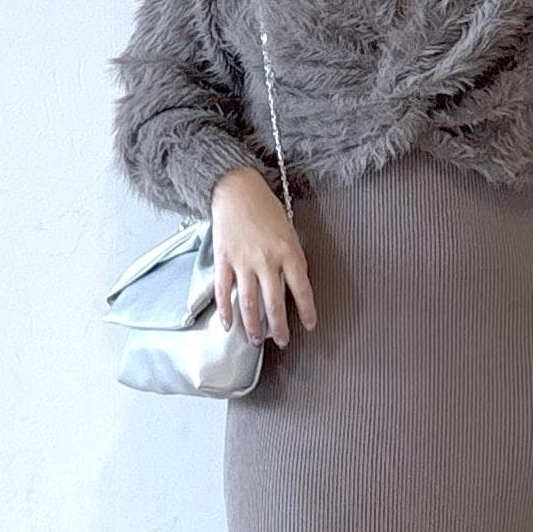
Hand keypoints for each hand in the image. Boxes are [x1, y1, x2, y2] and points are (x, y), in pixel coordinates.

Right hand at [210, 165, 316, 347]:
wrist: (237, 189)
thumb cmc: (266, 209)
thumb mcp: (289, 232)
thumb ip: (292, 259)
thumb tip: (295, 287)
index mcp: (288, 251)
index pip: (301, 288)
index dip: (306, 310)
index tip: (309, 326)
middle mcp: (266, 260)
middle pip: (274, 302)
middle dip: (279, 327)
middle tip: (282, 341)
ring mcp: (243, 261)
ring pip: (249, 302)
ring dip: (253, 325)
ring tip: (257, 340)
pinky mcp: (224, 260)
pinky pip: (224, 290)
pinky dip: (225, 310)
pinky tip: (228, 325)